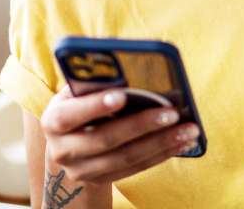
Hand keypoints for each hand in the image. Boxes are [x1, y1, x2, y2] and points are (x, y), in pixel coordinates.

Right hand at [41, 87, 199, 184]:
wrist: (69, 145)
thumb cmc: (80, 104)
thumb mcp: (78, 91)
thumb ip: (96, 80)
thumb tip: (127, 63)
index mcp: (54, 121)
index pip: (71, 114)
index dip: (94, 106)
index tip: (122, 95)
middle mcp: (63, 150)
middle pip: (105, 139)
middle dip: (142, 125)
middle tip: (172, 113)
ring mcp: (82, 170)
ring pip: (126, 158)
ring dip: (161, 143)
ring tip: (189, 129)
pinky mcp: (102, 180)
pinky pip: (137, 168)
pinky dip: (163, 154)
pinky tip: (183, 142)